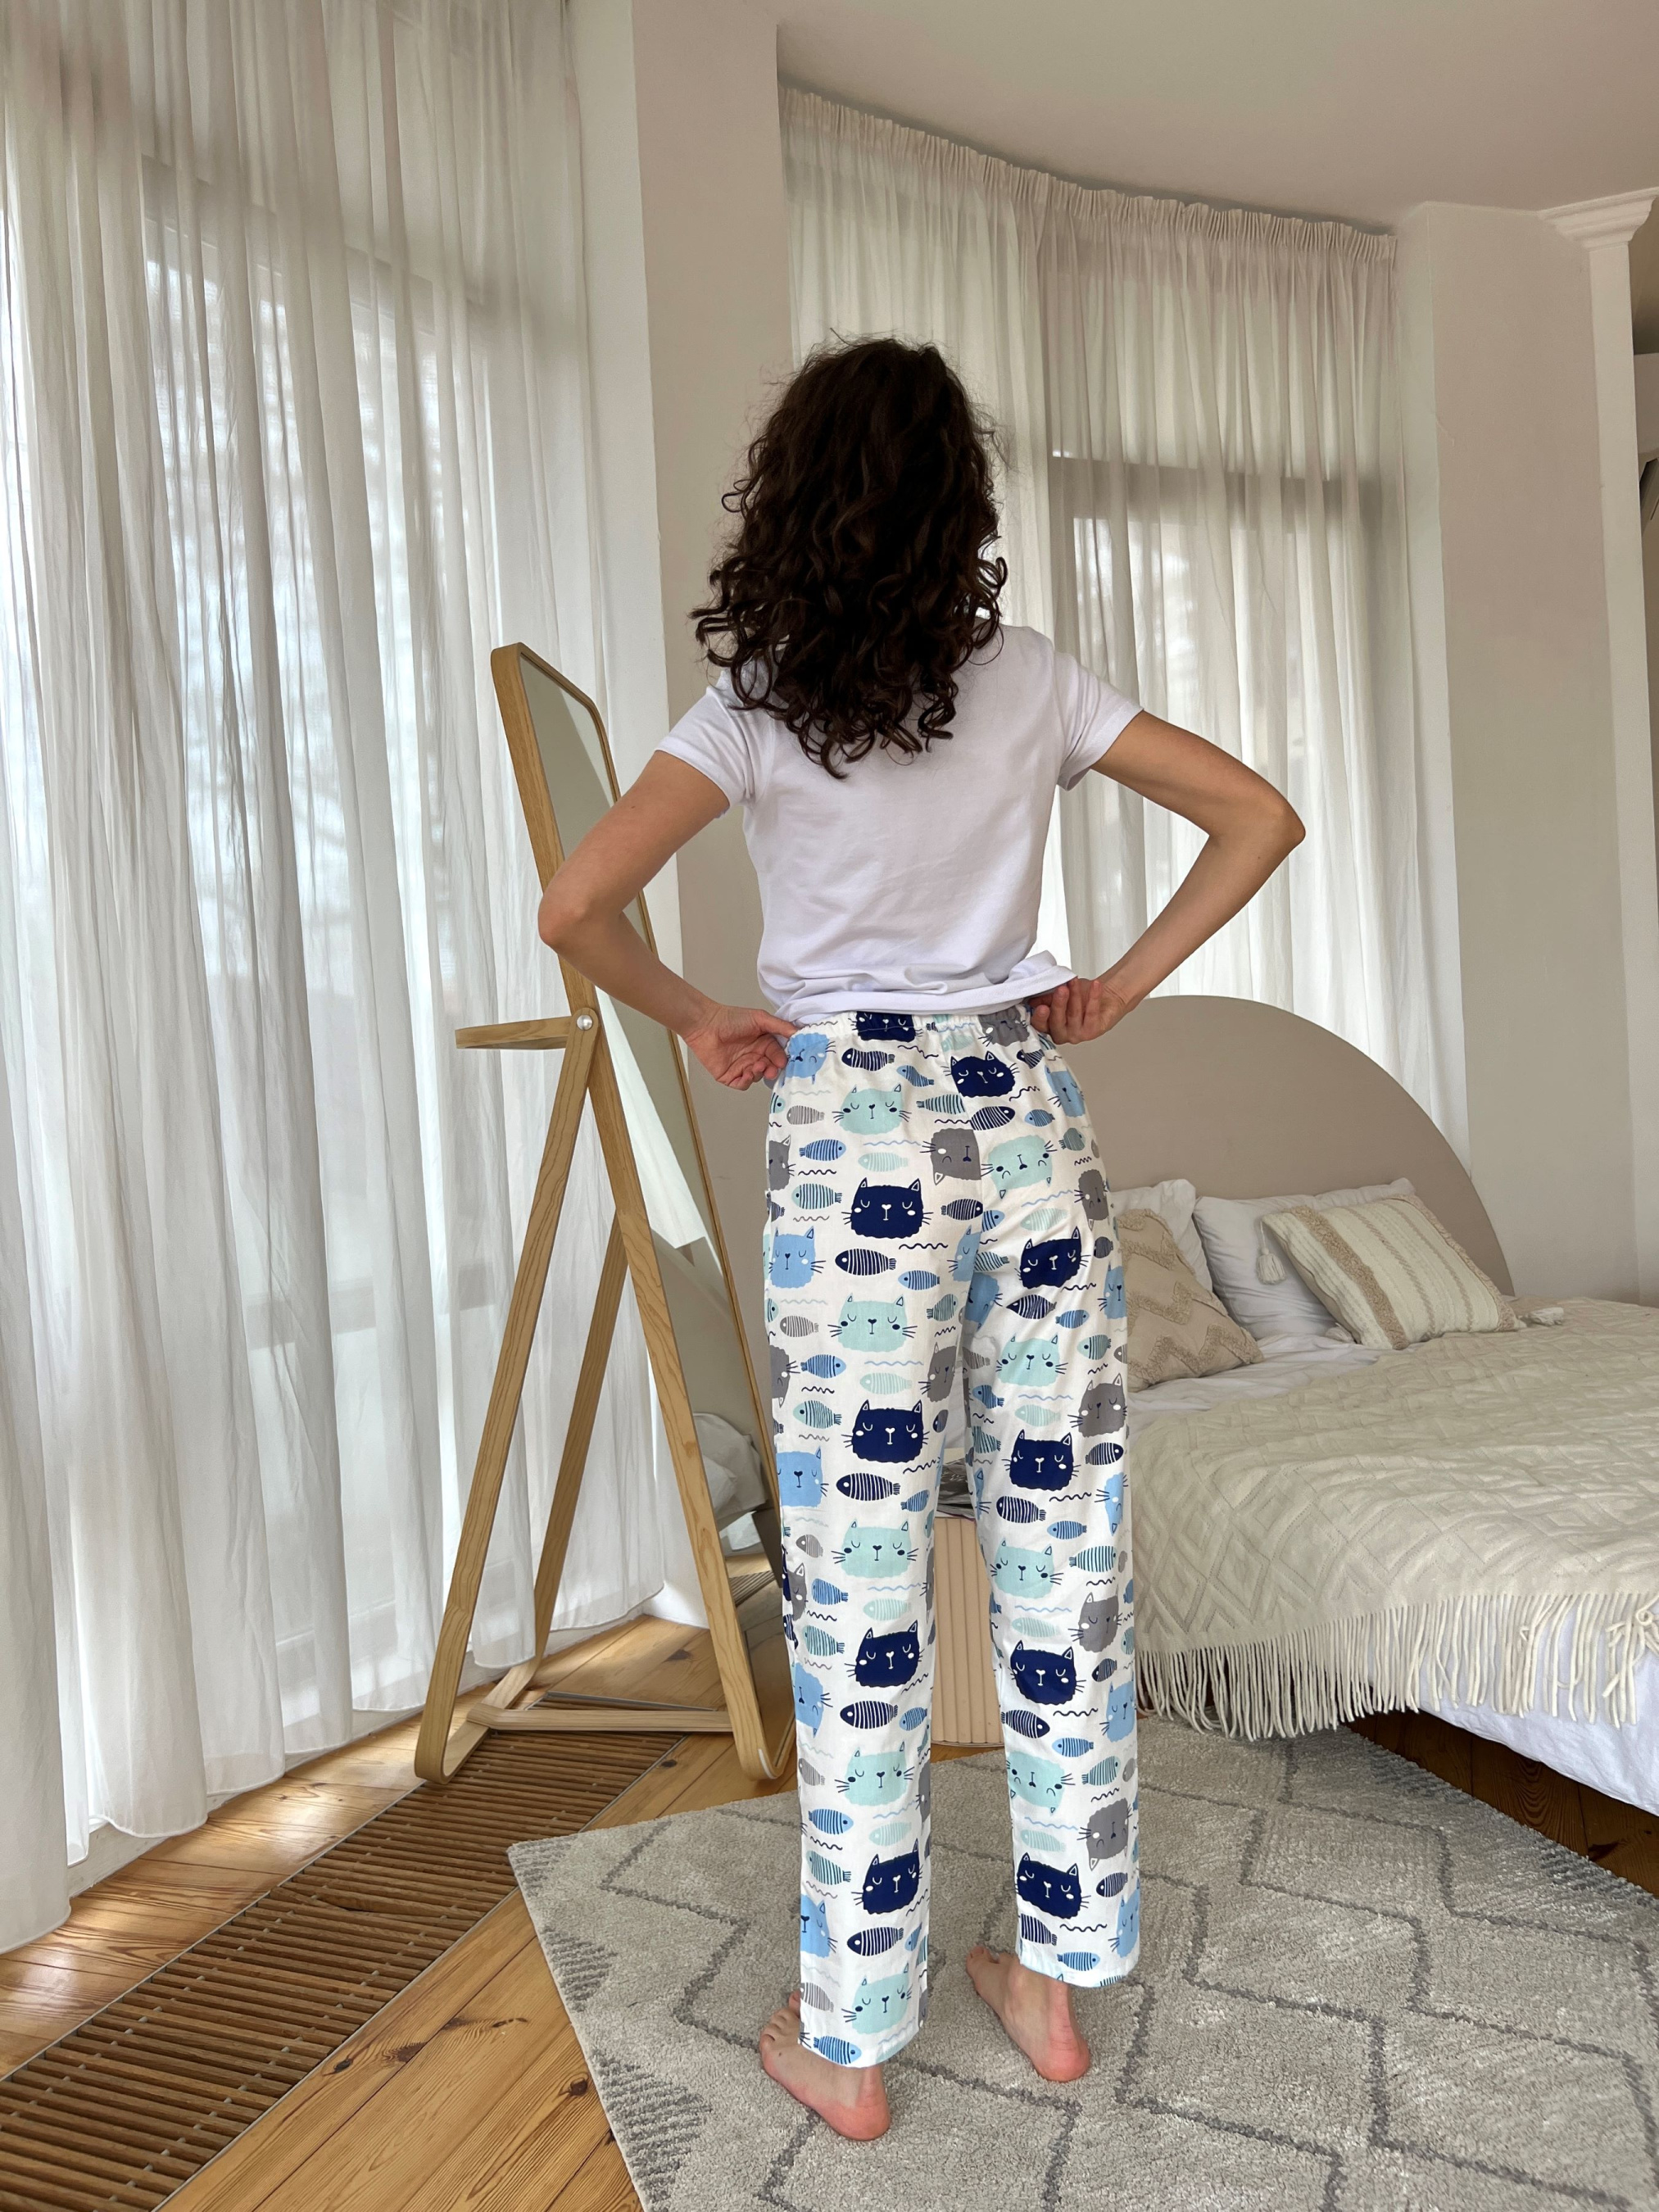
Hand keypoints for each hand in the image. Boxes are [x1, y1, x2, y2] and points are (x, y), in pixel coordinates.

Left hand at [682, 1002, 796, 1088]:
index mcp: (763, 1042)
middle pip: (769, 1068)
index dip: (782, 1058)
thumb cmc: (731, 1019)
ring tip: (756, 1065)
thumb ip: (780, 1027)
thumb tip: (799, 1033)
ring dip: (759, 1073)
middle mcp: (754, 1055)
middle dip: (773, 1070)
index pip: (778, 1054)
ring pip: (757, 1077)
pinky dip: (747, 1080)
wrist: (706, 1025)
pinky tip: (746, 1072)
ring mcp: (742, 1066)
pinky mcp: (730, 1076)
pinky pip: (743, 1084)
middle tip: (772, 1068)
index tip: (784, 1060)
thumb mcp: (760, 1019)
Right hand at [1028, 975, 1134, 1044]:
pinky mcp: (1093, 1031)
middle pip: (1056, 1022)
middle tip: (1061, 989)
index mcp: (1049, 1025)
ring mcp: (1077, 1034)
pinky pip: (1092, 1013)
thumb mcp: (1059, 993)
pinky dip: (1093, 997)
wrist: (1106, 996)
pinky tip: (1095, 986)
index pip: (1040, 1025)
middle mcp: (1062, 1033)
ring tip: (1074, 981)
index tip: (1041, 1007)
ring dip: (1075, 995)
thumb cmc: (1081, 995)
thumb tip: (1032, 998)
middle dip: (1058, 1005)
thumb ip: (1046, 997)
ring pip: (1073, 1015)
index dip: (1039, 1017)